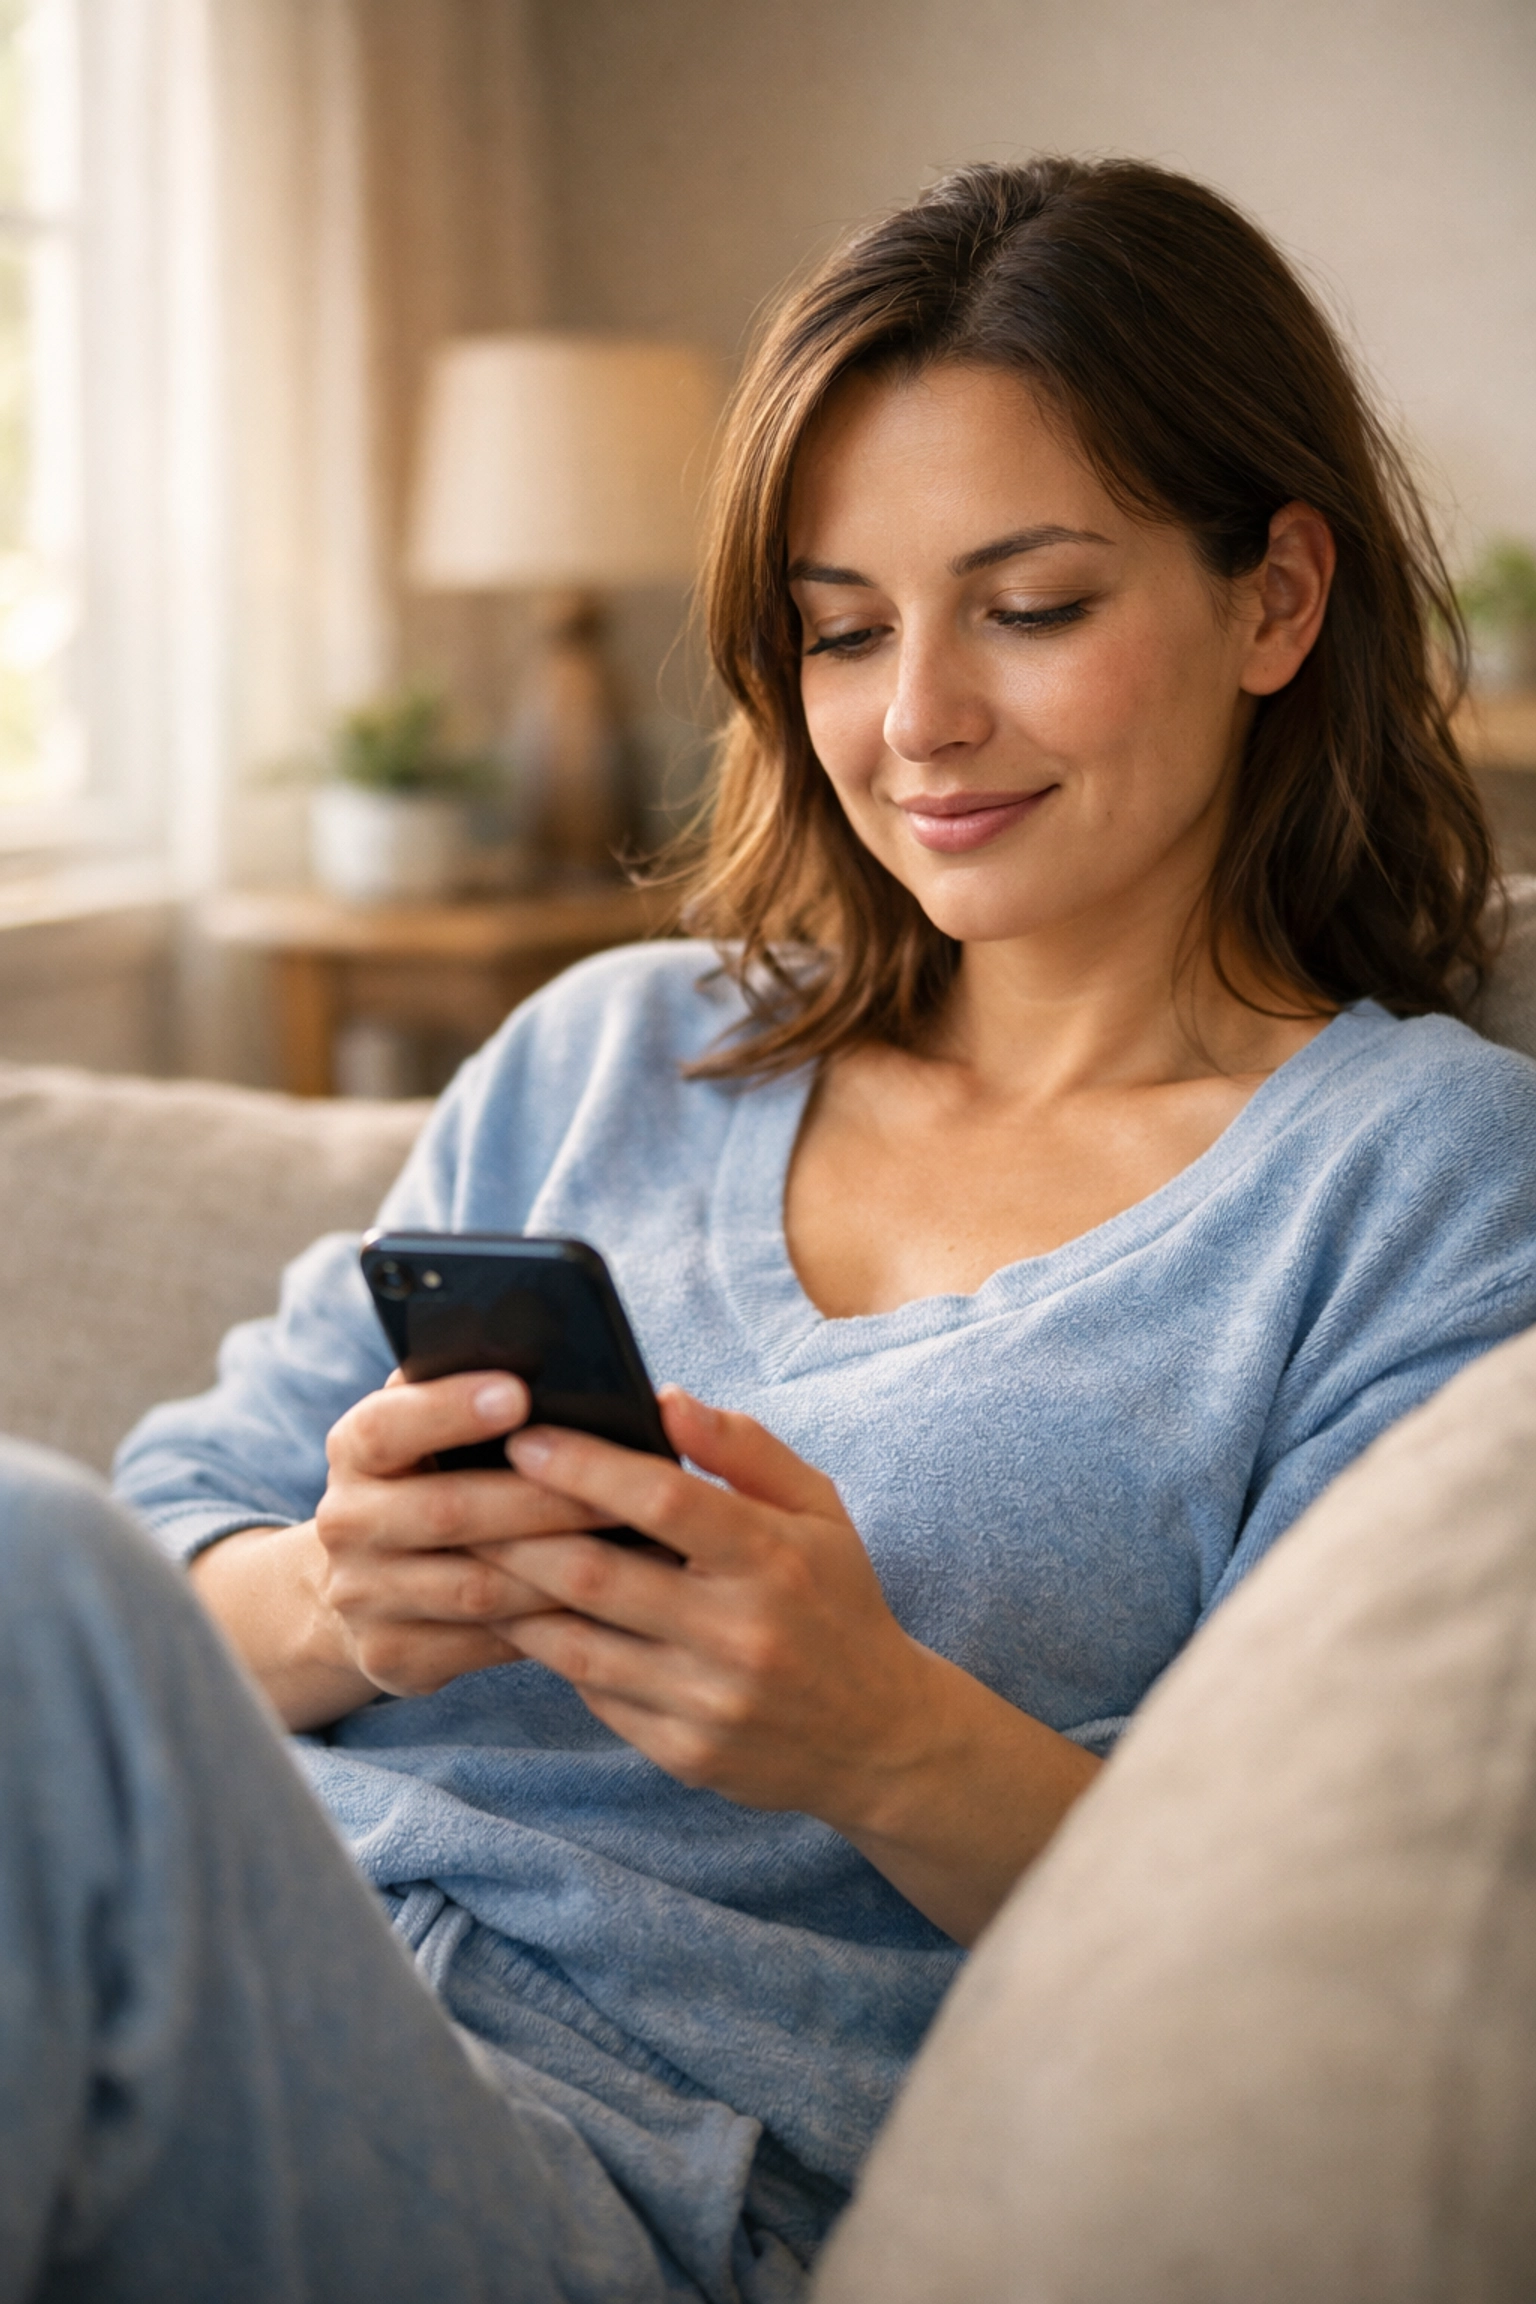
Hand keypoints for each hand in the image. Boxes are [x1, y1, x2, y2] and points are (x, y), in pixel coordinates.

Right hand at [312, 1367, 623, 1699]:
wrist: (358, 1584)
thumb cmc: (426, 1480)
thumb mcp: (424, 1430)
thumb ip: (461, 1390)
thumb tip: (543, 1354)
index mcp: (354, 1450)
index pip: (388, 1426)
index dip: (450, 1410)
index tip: (520, 1393)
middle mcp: (346, 1522)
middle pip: (446, 1512)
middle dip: (541, 1502)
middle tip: (618, 1493)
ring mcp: (362, 1597)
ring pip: (475, 1588)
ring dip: (559, 1572)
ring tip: (632, 1553)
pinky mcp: (392, 1655)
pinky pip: (485, 1644)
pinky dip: (550, 1627)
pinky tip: (605, 1608)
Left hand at [501, 1387, 1101, 1942]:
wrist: (880, 1738)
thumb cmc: (838, 1602)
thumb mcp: (819, 1510)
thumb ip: (745, 1448)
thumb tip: (665, 1399)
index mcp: (774, 1558)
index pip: (663, 1500)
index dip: (584, 1466)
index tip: (525, 1437)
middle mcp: (740, 1633)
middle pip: (597, 1575)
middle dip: (517, 1530)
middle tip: (461, 1494)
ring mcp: (708, 1702)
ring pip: (576, 1643)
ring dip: (512, 1596)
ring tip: (468, 1554)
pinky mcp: (683, 1754)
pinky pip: (594, 1693)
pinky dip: (551, 1652)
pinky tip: (517, 1617)